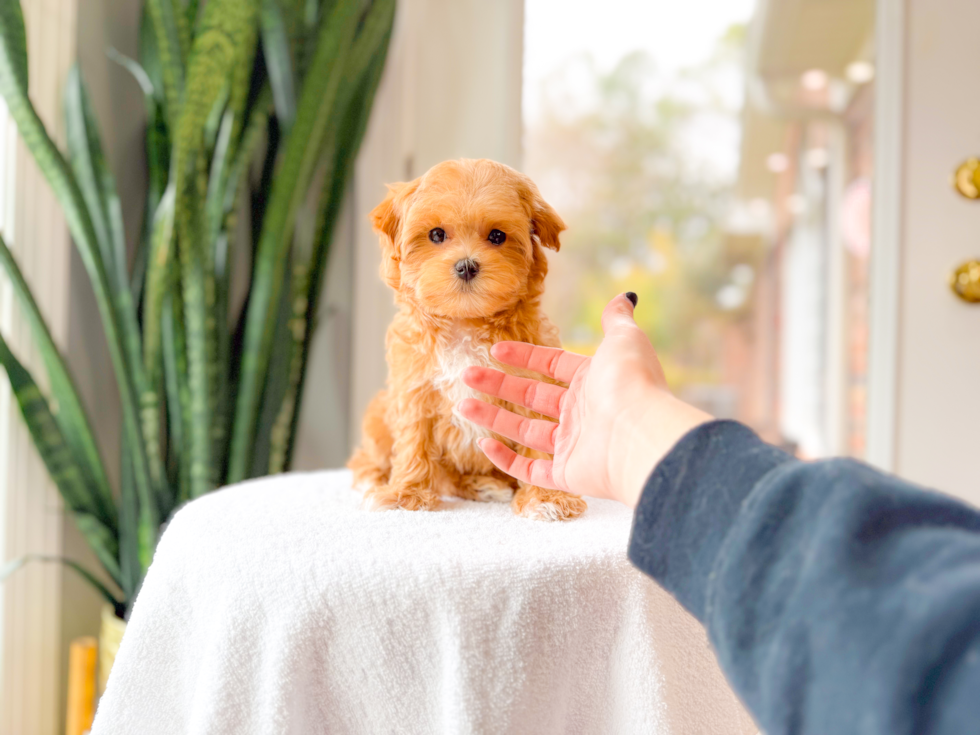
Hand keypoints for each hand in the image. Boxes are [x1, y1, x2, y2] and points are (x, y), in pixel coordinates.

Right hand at [458, 294, 711, 506]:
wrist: (640, 436)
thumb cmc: (632, 385)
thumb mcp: (624, 340)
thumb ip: (617, 320)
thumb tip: (626, 296)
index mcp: (594, 381)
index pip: (552, 366)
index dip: (524, 357)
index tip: (495, 350)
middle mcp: (583, 413)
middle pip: (533, 397)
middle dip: (498, 385)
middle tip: (467, 376)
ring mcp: (575, 445)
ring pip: (525, 431)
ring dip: (493, 418)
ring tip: (462, 406)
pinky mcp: (568, 474)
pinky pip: (531, 469)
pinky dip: (507, 460)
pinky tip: (484, 444)